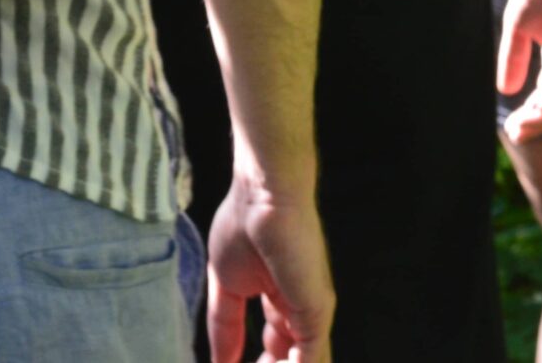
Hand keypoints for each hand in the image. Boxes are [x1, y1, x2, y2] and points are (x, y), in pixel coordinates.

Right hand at [206, 176, 332, 361]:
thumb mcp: (226, 284)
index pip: (278, 348)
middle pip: (293, 359)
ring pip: (306, 362)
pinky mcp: (317, 311)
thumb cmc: (244, 224)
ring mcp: (312, 311)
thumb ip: (225, 326)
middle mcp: (302, 309)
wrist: (262, 195)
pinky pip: (310, 360)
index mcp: (283, 300)